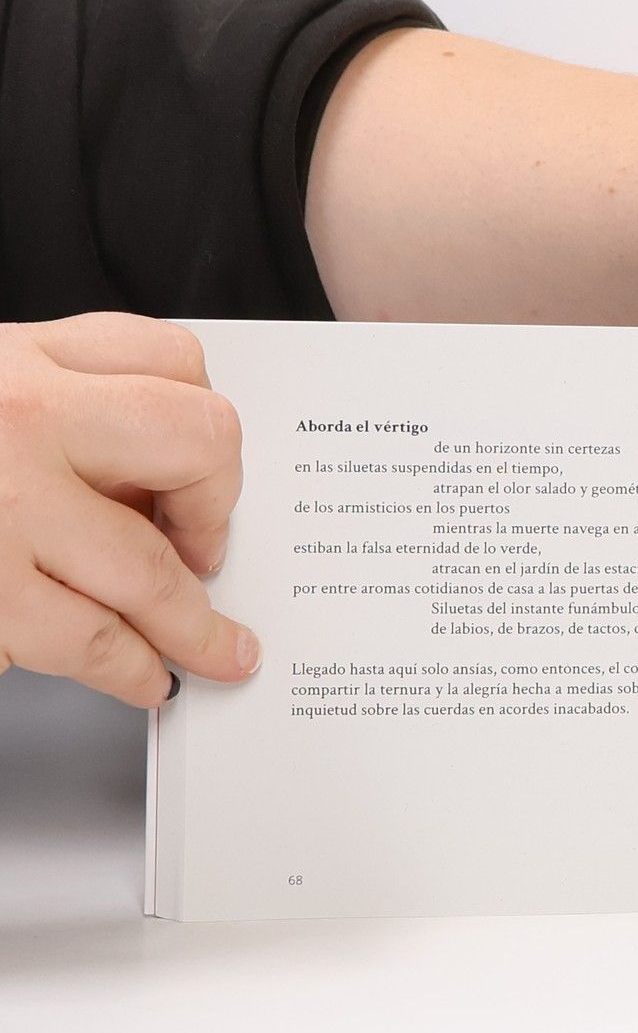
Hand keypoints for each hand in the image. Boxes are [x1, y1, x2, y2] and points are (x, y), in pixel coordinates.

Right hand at [0, 314, 257, 706]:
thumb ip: (62, 420)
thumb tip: (158, 491)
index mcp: (18, 360)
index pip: (166, 357)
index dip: (201, 421)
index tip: (204, 467)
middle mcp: (20, 418)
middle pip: (196, 440)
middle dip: (217, 507)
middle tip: (210, 550)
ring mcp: (4, 506)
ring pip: (152, 566)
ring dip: (196, 624)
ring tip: (220, 650)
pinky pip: (95, 640)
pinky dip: (135, 669)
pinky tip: (147, 675)